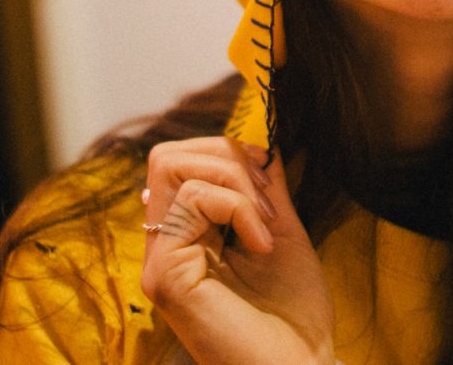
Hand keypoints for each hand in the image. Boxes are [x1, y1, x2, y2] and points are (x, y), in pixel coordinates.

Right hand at [140, 137, 333, 364]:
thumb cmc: (294, 314)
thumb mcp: (280, 232)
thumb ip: (264, 188)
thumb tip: (261, 139)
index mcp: (186, 236)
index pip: (178, 161)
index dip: (226, 153)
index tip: (268, 182)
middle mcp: (164, 246)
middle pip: (165, 156)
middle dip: (224, 158)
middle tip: (265, 201)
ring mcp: (159, 260)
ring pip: (172, 166)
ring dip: (234, 182)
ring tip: (263, 226)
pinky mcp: (164, 274)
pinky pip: (191, 199)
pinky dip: (235, 206)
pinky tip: (260, 244)